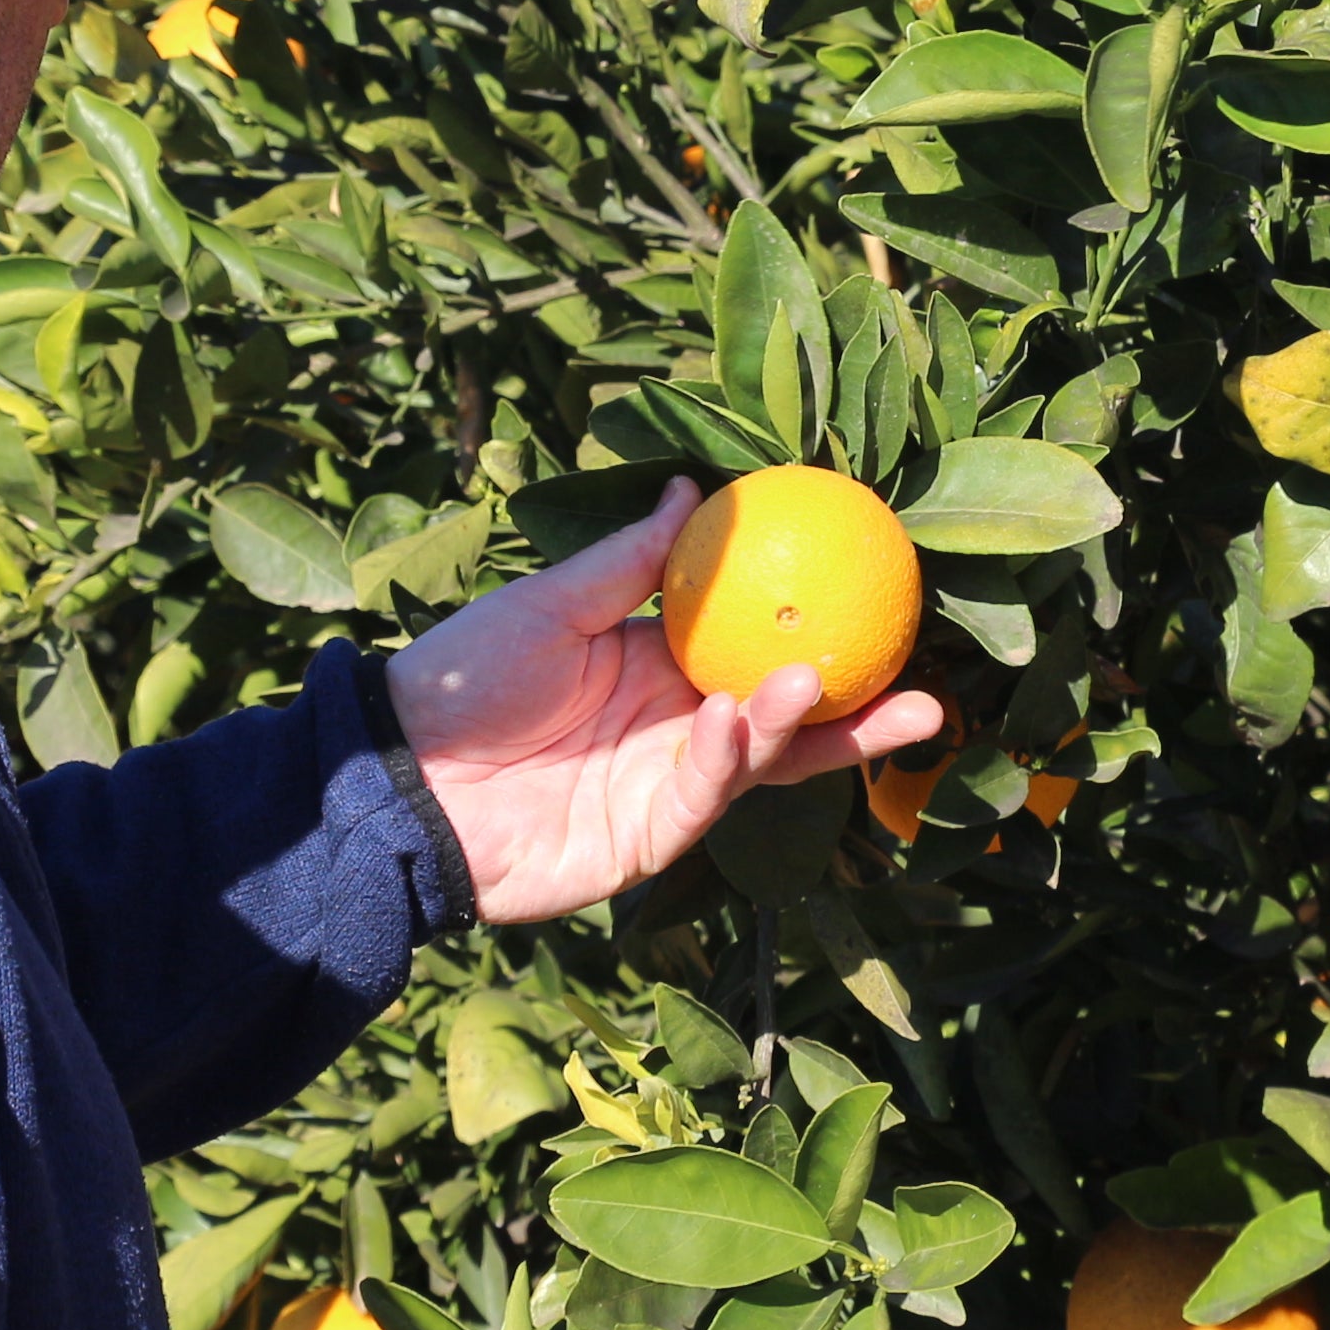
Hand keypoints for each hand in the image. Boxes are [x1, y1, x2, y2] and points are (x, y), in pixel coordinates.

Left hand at [389, 479, 949, 927]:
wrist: (401, 774)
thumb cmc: (462, 677)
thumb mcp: (549, 603)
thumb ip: (627, 561)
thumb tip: (692, 491)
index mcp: (660, 663)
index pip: (757, 646)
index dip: (819, 633)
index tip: (882, 604)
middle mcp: (678, 725)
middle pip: (786, 718)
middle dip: (858, 713)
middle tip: (927, 690)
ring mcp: (666, 785)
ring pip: (759, 761)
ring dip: (797, 726)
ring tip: (815, 682)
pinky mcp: (646, 838)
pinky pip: (702, 795)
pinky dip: (724, 758)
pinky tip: (734, 716)